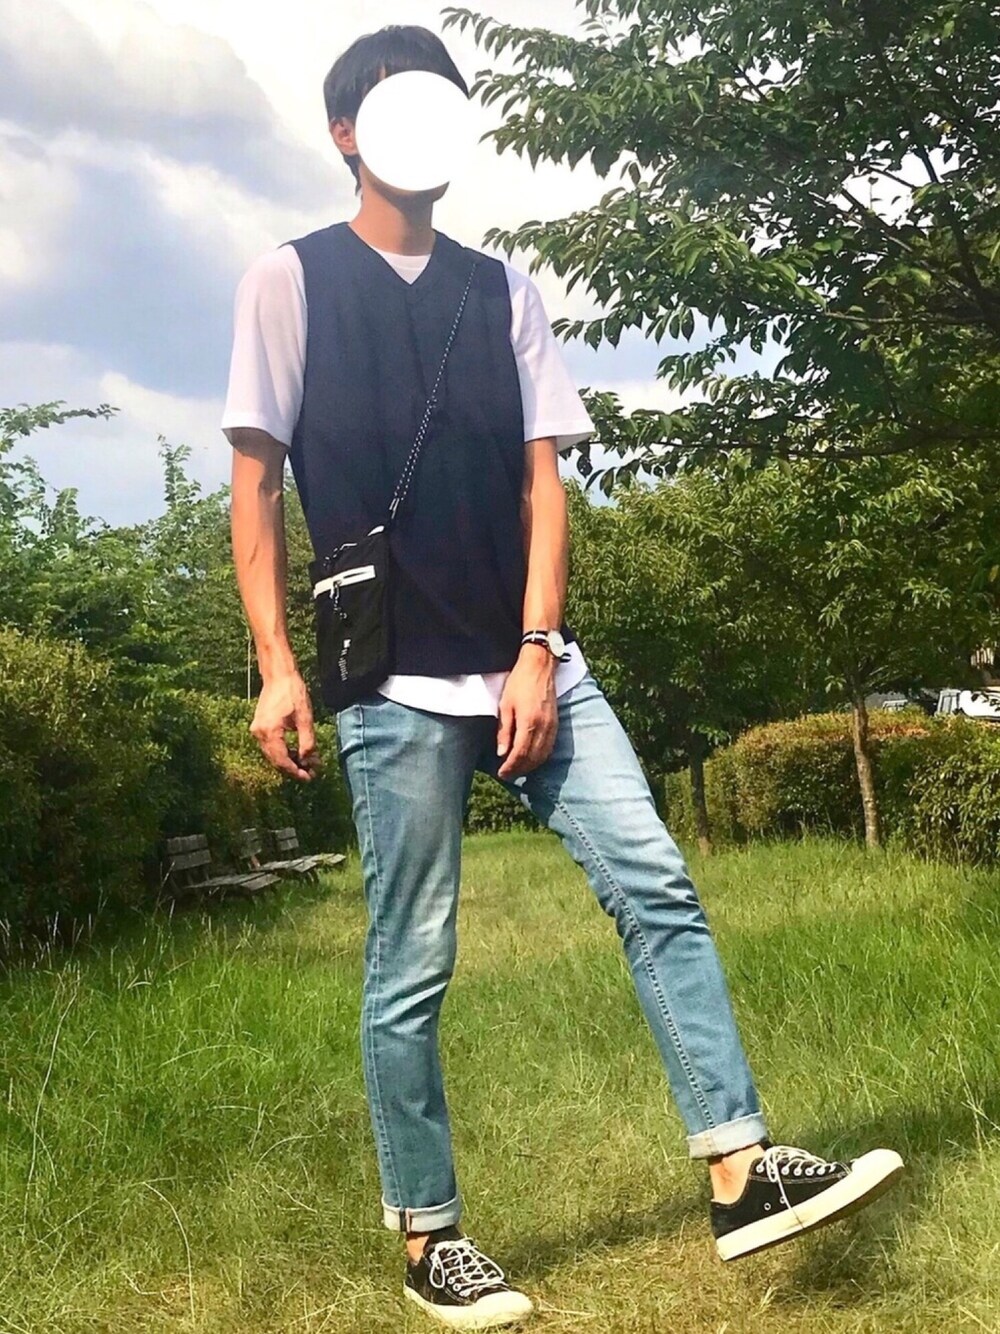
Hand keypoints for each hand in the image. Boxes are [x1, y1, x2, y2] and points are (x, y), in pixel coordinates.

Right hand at [250, 671, 318, 780]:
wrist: (279, 676)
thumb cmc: (293, 693)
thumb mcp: (305, 718)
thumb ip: (307, 741)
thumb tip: (308, 761)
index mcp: (269, 732)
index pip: (281, 761)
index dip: (295, 772)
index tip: (308, 777)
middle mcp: (259, 733)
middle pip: (275, 760)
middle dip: (293, 768)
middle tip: (310, 773)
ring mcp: (257, 730)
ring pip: (272, 754)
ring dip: (288, 761)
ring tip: (306, 763)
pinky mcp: (259, 726)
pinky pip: (270, 746)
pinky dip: (282, 752)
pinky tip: (296, 752)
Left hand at [496, 646, 558, 779]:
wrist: (539, 666)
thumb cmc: (519, 683)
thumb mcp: (505, 705)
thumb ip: (504, 731)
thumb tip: (501, 753)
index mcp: (529, 722)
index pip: (520, 754)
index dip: (510, 766)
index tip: (501, 773)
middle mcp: (543, 727)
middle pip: (533, 758)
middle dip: (519, 769)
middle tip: (506, 774)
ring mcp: (552, 726)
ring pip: (543, 755)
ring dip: (530, 766)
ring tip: (517, 769)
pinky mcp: (556, 723)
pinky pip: (549, 747)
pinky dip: (540, 757)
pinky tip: (531, 759)